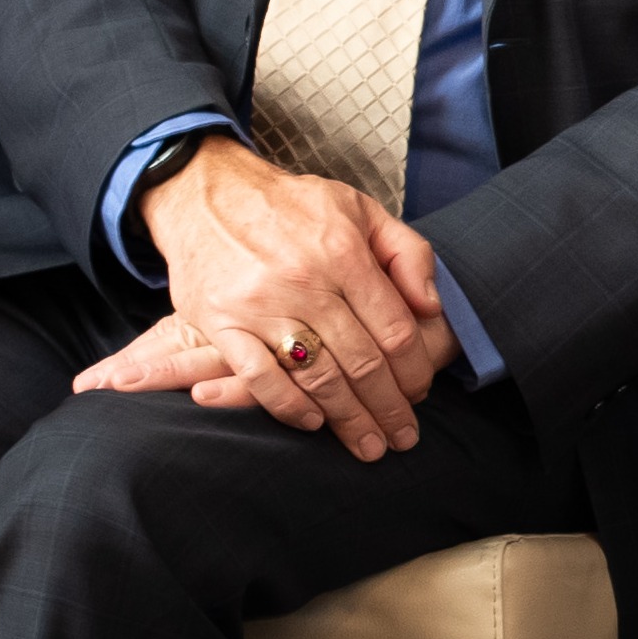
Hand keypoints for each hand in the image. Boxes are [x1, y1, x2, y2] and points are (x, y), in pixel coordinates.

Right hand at [98, 137, 454, 459]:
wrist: (207, 192)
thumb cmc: (291, 206)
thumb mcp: (360, 208)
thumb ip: (406, 252)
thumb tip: (431, 307)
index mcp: (344, 252)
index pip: (394, 329)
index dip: (414, 370)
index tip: (421, 393)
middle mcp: (305, 280)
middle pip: (361, 361)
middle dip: (388, 407)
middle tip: (403, 436)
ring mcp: (260, 304)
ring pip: (317, 377)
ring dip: (347, 420)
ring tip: (369, 445)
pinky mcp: (220, 322)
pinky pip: (260, 378)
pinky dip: (288, 407)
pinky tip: (312, 423)